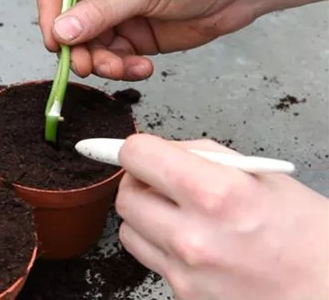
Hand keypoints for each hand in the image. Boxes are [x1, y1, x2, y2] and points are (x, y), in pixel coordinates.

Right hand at [34, 0, 328, 80]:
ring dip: (104, 63)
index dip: (50, 14)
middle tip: (88, 66)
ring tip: (124, 69)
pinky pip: (116, 59)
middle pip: (71, 25)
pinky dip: (124, 69)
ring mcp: (118, 16)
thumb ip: (102, 11)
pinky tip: (142, 68)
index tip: (56, 41)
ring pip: (92, 47)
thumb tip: (61, 31)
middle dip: (79, 48)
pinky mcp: (135, 38)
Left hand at [115, 134, 328, 299]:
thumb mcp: (261, 175)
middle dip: (138, 182)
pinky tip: (189, 241)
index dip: (137, 149)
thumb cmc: (307, 234)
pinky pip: (151, 259)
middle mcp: (194, 235)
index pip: (138, 157)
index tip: (143, 153)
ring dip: (144, 215)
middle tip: (159, 181)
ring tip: (175, 213)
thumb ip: (202, 157)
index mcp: (217, 193)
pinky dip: (160, 244)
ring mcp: (186, 271)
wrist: (328, 293)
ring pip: (129, 230)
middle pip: (126, 197)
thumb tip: (161, 151)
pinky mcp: (184, 295)